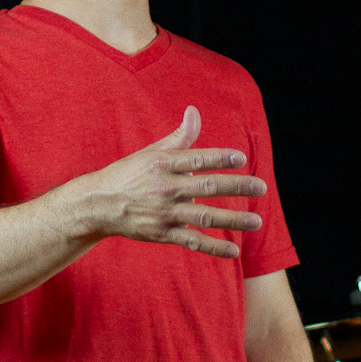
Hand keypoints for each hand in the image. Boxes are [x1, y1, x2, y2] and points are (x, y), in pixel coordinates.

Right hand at [72, 106, 265, 258]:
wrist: (100, 204)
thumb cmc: (130, 173)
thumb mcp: (153, 151)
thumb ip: (180, 136)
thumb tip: (194, 111)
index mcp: (164, 164)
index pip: (198, 159)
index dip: (220, 158)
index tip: (241, 158)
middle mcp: (166, 188)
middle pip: (206, 187)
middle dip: (236, 187)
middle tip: (261, 186)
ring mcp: (165, 213)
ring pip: (204, 217)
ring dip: (232, 220)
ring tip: (256, 221)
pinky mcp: (163, 234)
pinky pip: (193, 242)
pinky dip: (214, 247)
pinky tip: (234, 250)